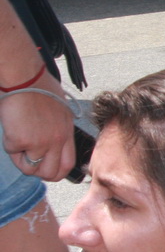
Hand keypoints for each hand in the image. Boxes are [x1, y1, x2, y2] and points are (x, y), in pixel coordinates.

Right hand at [0, 65, 74, 180]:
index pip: (68, 164)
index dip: (57, 172)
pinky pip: (13, 152)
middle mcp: (57, 141)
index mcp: (67, 133)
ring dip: (21, 160)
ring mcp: (40, 142)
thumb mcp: (61, 111)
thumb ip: (59, 130)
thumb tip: (53, 145)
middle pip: (51, 173)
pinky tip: (11, 128)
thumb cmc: (40, 89)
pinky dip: (9, 145)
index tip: (46, 170)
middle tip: (28, 164)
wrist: (26, 78)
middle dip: (38, 173)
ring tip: (18, 144)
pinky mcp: (22, 140)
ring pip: (30, 168)